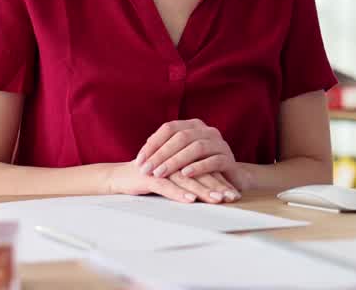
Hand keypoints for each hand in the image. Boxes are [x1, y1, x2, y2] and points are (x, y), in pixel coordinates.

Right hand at [106, 160, 239, 202]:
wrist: (122, 177)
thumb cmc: (151, 177)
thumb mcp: (173, 175)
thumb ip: (192, 175)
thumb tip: (217, 187)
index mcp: (181, 155)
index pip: (205, 168)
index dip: (220, 180)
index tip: (234, 194)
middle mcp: (173, 157)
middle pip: (199, 172)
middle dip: (216, 186)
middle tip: (231, 197)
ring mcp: (161, 166)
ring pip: (186, 178)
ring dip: (203, 190)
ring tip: (216, 199)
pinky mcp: (149, 176)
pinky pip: (166, 185)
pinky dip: (179, 193)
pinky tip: (190, 200)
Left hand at [136, 119, 251, 190]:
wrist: (230, 177)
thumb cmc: (200, 166)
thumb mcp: (182, 157)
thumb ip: (166, 152)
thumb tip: (142, 155)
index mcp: (194, 126)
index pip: (169, 128)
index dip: (153, 143)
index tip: (139, 160)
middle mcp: (207, 131)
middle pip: (181, 137)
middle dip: (161, 154)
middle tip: (146, 169)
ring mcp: (220, 143)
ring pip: (196, 148)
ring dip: (176, 161)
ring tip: (161, 173)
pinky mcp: (229, 159)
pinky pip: (213, 161)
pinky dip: (198, 167)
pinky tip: (185, 174)